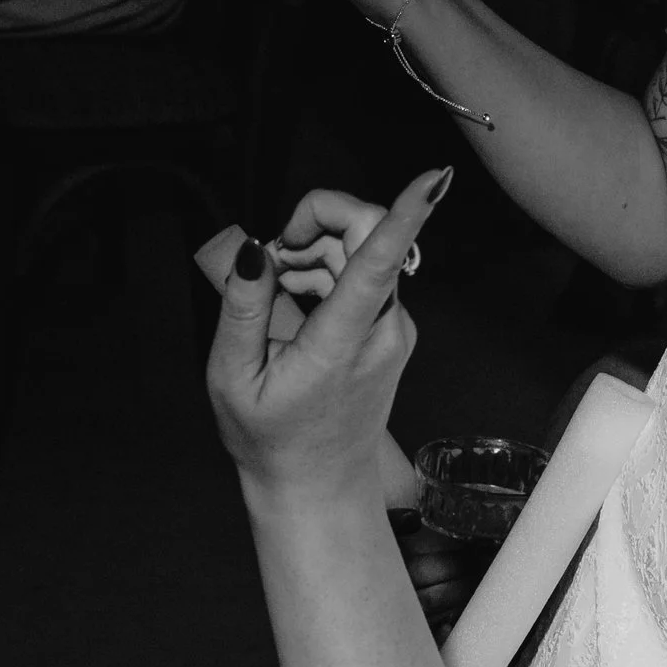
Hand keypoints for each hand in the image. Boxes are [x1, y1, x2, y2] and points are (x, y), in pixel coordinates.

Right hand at [207, 166, 445, 502]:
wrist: (318, 489)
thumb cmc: (271, 441)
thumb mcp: (232, 379)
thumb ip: (242, 309)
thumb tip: (255, 251)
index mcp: (342, 340)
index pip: (381, 261)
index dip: (407, 212)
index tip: (434, 177)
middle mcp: (383, 328)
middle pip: (368, 235)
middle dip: (315, 223)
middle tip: (273, 262)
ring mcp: (394, 328)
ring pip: (361, 254)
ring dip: (314, 255)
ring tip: (275, 302)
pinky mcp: (393, 328)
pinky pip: (363, 277)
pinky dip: (325, 278)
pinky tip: (296, 312)